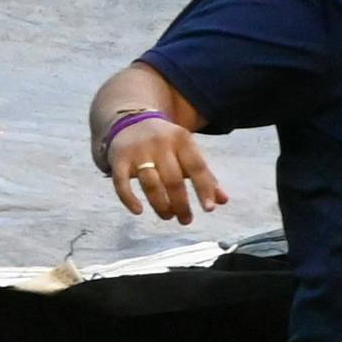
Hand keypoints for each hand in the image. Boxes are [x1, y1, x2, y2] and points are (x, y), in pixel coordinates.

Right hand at [106, 118, 227, 227]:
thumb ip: (204, 176)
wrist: (130, 121)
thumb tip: (223, 201)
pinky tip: (138, 211)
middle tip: (186, 220)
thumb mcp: (186, 152)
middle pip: (173, 179)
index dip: (204, 189)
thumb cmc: (165, 143)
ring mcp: (138, 151)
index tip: (209, 209)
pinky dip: (129, 199)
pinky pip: (121, 182)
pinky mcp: (118, 159)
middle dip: (181, 203)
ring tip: (168, 216)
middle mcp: (160, 144)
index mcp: (182, 140)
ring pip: (151, 183)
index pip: (196, 167)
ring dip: (161, 204)